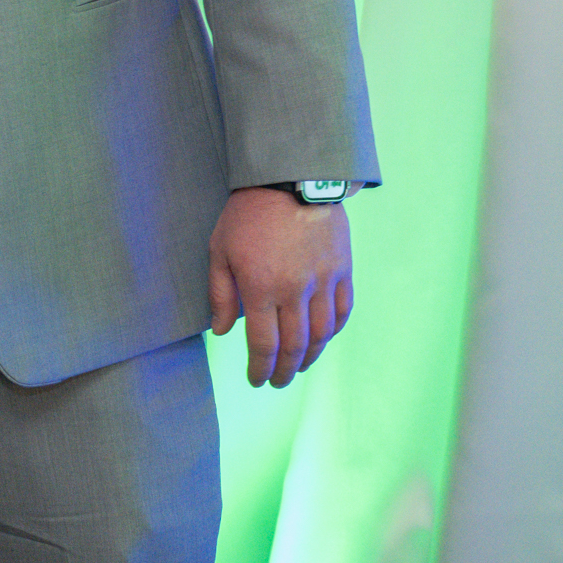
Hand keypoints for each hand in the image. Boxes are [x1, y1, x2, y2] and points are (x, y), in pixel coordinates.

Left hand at [207, 185, 352, 386]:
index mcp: (260, 288)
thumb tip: (222, 330)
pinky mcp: (342, 270)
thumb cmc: (248, 214)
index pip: (264, 344)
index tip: (256, 379)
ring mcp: (323, 282)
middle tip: (277, 382)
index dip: (260, 368)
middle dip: (284, 371)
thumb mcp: (220, 250)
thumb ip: (220, 293)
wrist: (290, 179)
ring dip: (310, 357)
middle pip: (294, 346)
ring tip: (299, 367)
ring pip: (321, 334)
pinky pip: (343, 311)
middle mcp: (295, 291)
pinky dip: (334, 331)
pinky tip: (323, 339)